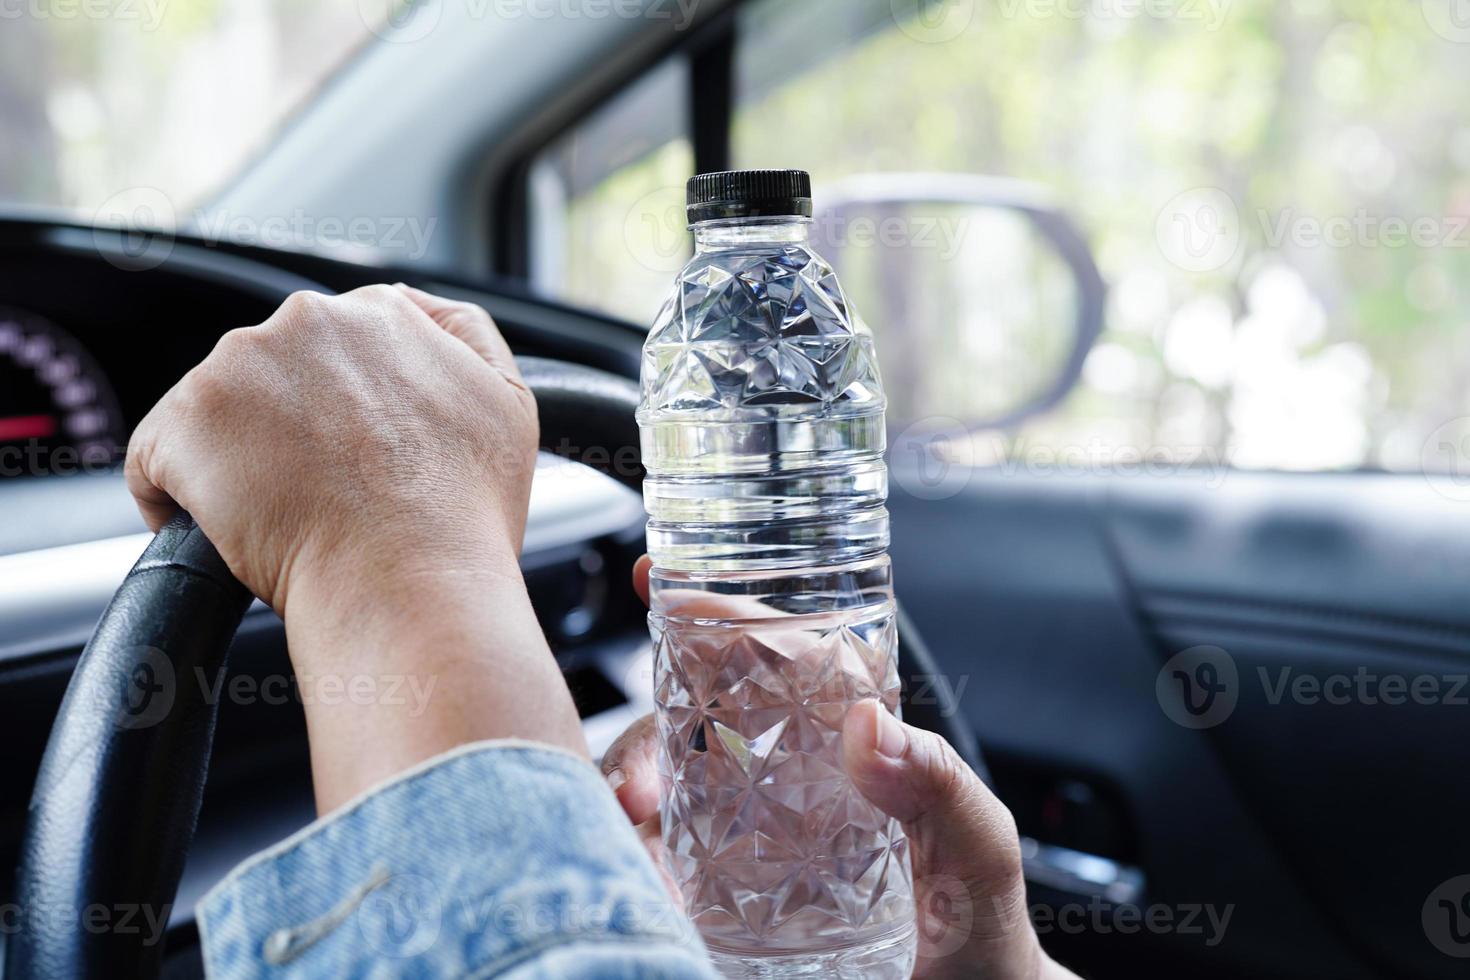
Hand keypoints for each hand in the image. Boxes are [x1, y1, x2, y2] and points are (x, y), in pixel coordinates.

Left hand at [126, 285, 585, 811]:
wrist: (409, 581)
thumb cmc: (462, 513)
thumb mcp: (509, 401)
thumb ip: (464, 333)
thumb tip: (418, 307)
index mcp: (380, 312)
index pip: (338, 343)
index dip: (345, 406)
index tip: (354, 455)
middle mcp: (306, 321)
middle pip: (276, 371)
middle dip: (290, 426)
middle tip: (325, 493)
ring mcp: (237, 367)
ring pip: (219, 411)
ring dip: (238, 456)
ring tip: (282, 515)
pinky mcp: (183, 422)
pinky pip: (157, 456)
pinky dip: (179, 495)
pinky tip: (225, 530)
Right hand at [603, 557, 1076, 979]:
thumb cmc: (982, 934)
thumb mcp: (978, 854)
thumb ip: (943, 789)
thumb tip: (867, 723)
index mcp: (843, 746)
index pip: (772, 658)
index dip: (717, 614)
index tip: (664, 586)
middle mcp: (780, 785)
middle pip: (684, 725)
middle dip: (639, 738)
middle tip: (633, 791)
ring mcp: (740, 846)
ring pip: (651, 794)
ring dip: (622, 804)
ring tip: (633, 849)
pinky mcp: (712, 906)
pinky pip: (647, 871)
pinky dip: (625, 867)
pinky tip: (638, 890)